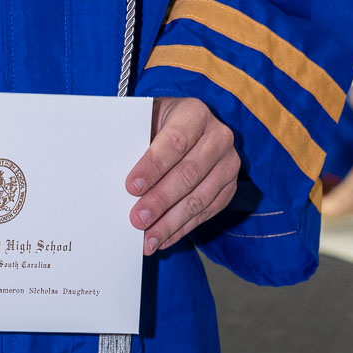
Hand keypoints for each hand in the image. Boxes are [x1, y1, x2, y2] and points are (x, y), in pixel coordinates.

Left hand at [126, 97, 239, 254]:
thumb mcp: (148, 119)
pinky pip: (207, 212)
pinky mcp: (230, 186)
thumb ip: (137, 142)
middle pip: (188, 173)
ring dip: (171, 222)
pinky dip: (183, 228)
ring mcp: (228, 163)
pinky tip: (164, 238)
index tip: (132, 187)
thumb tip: (122, 181)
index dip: (153, 166)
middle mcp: (218, 136)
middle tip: (137, 219)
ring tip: (148, 239)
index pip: (175, 142)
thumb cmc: (160, 124)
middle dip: (160, 200)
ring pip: (200, 198)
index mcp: (195, 113)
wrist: (188, 125)